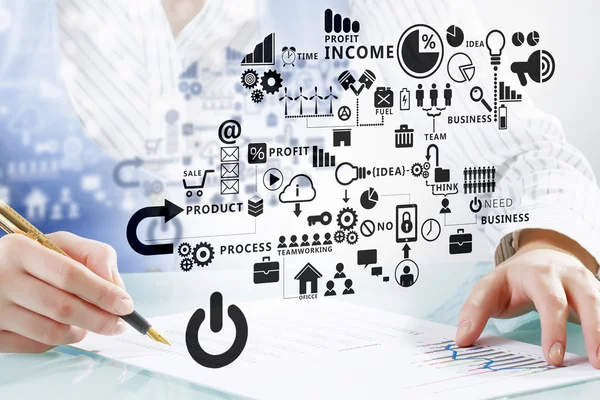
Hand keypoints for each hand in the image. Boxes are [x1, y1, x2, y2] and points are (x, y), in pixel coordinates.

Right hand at [0, 232, 132, 352]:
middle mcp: (1, 279)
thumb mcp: (61, 244)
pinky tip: (64, 327)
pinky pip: (36, 346)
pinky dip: (59, 340)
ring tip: (91, 324)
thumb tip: (116, 287)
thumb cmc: (33, 258)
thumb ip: (95, 256)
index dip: (103, 292)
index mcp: (21, 250)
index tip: (125, 304)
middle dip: (100, 319)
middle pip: (63, 308)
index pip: (71, 275)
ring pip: (51, 332)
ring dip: (81, 332)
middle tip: (118, 323)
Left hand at [455, 229, 599, 368]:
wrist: (543, 254)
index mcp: (538, 273)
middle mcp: (567, 275)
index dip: (552, 330)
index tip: (552, 358)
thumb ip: (475, 310)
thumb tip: (462, 339)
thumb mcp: (490, 286)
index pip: (548, 300)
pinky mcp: (597, 292)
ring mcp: (586, 282)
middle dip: (588, 332)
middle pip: (583, 300)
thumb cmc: (515, 278)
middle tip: (578, 362)